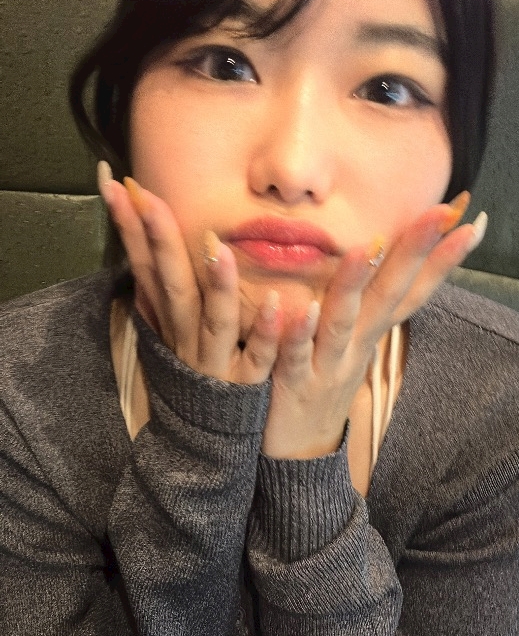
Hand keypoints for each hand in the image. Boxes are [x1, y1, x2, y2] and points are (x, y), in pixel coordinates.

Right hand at [97, 162, 280, 384]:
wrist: (206, 448)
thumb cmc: (195, 379)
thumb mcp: (170, 336)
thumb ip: (160, 300)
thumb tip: (140, 259)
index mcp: (172, 321)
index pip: (146, 268)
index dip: (132, 229)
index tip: (118, 186)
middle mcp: (188, 339)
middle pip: (172, 285)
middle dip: (158, 242)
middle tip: (148, 199)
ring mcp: (217, 363)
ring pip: (215, 321)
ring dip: (218, 285)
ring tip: (218, 249)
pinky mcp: (247, 387)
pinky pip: (260, 359)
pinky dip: (269, 334)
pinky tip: (284, 306)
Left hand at [261, 196, 485, 458]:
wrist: (296, 458)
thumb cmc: (318, 387)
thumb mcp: (347, 344)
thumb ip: (359, 306)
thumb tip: (374, 262)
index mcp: (368, 332)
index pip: (412, 289)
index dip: (441, 260)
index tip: (472, 223)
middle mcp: (355, 347)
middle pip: (389, 295)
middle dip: (414, 253)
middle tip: (440, 215)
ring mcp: (327, 367)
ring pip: (342, 320)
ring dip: (353, 282)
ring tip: (365, 246)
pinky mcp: (292, 385)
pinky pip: (295, 356)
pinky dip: (297, 332)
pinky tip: (298, 306)